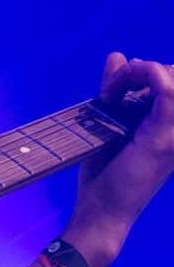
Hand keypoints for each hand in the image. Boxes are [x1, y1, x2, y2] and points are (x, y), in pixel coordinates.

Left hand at [62, 52, 173, 266]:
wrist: (100, 210)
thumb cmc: (104, 174)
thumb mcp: (107, 123)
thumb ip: (115, 89)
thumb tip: (120, 56)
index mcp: (171, 125)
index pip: (173, 81)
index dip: (145, 73)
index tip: (112, 88)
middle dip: (142, 71)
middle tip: (111, 89)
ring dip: (140, 72)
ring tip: (112, 90)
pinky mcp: (164, 136)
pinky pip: (166, 88)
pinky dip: (144, 74)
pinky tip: (121, 83)